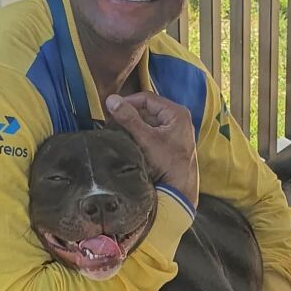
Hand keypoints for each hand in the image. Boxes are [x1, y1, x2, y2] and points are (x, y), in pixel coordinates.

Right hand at [107, 91, 198, 206]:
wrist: (179, 191)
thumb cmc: (167, 164)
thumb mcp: (145, 139)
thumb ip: (128, 118)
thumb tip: (111, 100)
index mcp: (177, 113)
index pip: (147, 98)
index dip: (128, 102)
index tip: (112, 109)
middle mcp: (179, 120)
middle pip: (149, 110)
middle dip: (130, 115)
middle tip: (113, 122)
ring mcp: (176, 132)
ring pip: (150, 122)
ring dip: (134, 126)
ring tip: (119, 132)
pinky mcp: (172, 144)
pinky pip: (153, 133)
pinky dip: (141, 135)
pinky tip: (130, 141)